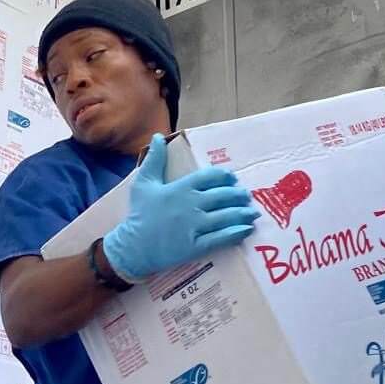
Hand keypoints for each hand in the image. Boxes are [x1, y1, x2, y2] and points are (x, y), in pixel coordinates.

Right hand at [103, 134, 258, 282]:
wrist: (132, 247)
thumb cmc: (139, 214)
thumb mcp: (143, 183)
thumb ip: (154, 159)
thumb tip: (158, 136)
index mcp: (181, 188)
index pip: (211, 177)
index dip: (226, 177)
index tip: (233, 179)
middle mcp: (191, 204)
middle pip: (223, 196)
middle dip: (238, 195)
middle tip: (246, 196)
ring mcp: (194, 226)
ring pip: (226, 216)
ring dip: (243, 213)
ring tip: (252, 213)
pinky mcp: (196, 246)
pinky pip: (221, 238)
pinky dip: (236, 233)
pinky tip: (246, 230)